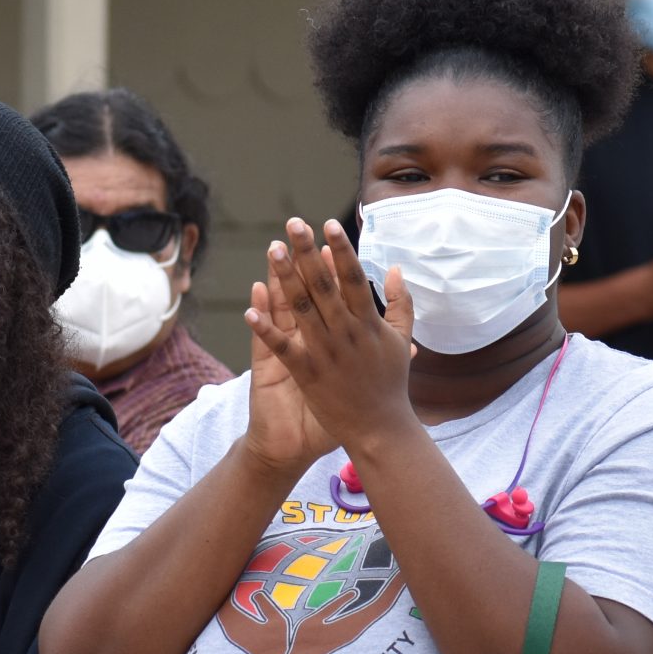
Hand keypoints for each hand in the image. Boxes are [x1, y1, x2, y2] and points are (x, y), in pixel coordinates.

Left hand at [245, 217, 419, 460]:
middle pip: (323, 285)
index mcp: (369, 323)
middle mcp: (346, 333)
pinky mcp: (307, 373)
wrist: (379, 429)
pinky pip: (283, 347)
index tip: (328, 225)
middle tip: (293, 224)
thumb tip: (395, 269)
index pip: (353, 278)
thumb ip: (401, 304)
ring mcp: (326, 352)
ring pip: (301, 308)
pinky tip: (250, 309)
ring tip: (272, 250)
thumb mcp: (402, 340)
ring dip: (285, 278)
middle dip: (307, 252)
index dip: (341, 250)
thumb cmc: (391, 383)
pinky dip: (266, 329)